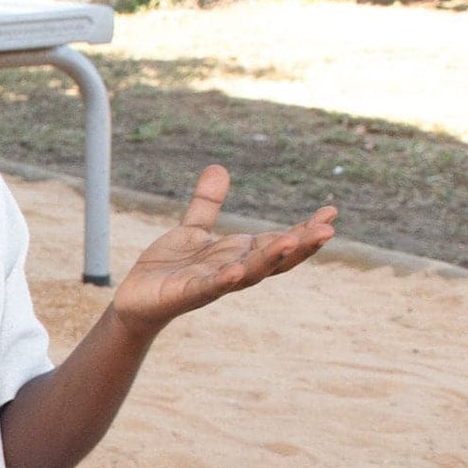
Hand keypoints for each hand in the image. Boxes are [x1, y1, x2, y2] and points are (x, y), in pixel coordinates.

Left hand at [113, 165, 335, 336]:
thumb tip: (219, 168)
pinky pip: (207, 288)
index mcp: (237, 255)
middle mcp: (232, 271)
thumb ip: (206, 204)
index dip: (304, 231)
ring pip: (247, 274)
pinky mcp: (186, 294)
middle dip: (299, 246)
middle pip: (273, 260)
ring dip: (269, 260)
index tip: (331, 213)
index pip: (278, 242)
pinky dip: (222, 281)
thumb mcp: (192, 230)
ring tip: (290, 242)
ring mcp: (211, 285)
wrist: (136, 299)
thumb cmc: (169, 269)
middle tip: (328, 231)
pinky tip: (235, 271)